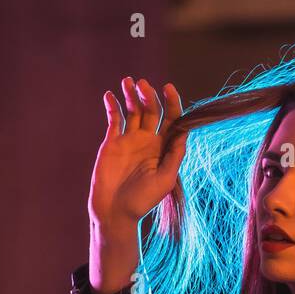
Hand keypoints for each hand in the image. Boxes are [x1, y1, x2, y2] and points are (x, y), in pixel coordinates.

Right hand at [88, 76, 188, 234]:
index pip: (171, 119)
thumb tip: (184, 131)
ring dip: (131, 95)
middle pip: (152, 110)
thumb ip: (175, 155)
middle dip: (149, 95)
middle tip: (143, 84)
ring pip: (133, 111)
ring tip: (128, 81)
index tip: (168, 88)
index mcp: (163, 148)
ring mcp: (129, 141)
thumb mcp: (165, 179)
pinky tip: (109, 95)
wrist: (115, 212)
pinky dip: (112, 105)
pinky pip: (113, 119)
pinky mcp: (112, 143)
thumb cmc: (142, 200)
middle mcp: (148, 141)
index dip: (172, 102)